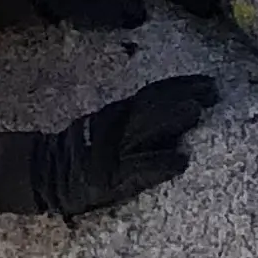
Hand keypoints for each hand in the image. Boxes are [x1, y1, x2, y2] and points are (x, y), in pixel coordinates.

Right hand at [0, 72, 220, 223]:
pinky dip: (160, 163)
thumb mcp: (104, 126)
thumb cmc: (81, 152)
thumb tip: (170, 111)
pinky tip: (181, 160)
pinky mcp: (112, 176)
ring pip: (146, 129)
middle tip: (213, 90)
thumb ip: (130, 119)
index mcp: (117, 113)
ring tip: (197, 111)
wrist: (44, 171)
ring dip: (172, 119)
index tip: (206, 81)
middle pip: (154, 106)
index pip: (152, 94)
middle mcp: (116, 126)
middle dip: (184, 96)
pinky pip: (139, 168)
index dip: (180, 86)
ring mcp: (114, 150)